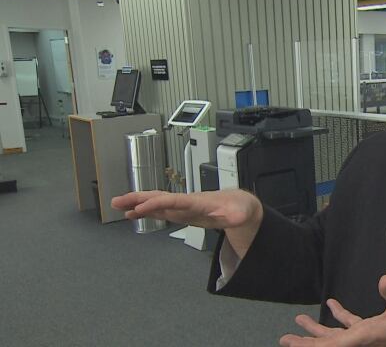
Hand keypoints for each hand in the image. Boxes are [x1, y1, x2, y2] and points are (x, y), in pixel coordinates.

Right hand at [111, 189, 262, 256]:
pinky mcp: (181, 212)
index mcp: (198, 202)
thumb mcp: (240, 213)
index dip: (158, 203)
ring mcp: (182, 207)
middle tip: (117, 200)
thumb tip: (232, 217)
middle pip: (159, 197)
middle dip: (138, 198)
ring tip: (117, 205)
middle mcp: (187, 202)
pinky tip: (133, 214)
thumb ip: (235, 215)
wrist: (239, 205)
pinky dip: (145, 211)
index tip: (141, 206)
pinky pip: (159, 210)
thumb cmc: (238, 207)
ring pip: (156, 202)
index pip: (175, 200)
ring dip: (137, 203)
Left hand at [279, 275, 385, 346]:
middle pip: (329, 344)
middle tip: (285, 338)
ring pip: (337, 337)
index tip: (292, 344)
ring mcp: (369, 338)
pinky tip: (332, 306)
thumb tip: (383, 280)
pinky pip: (351, 327)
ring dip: (318, 330)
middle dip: (306, 341)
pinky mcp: (375, 332)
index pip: (333, 345)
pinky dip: (340, 318)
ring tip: (299, 321)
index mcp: (367, 336)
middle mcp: (364, 341)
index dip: (311, 346)